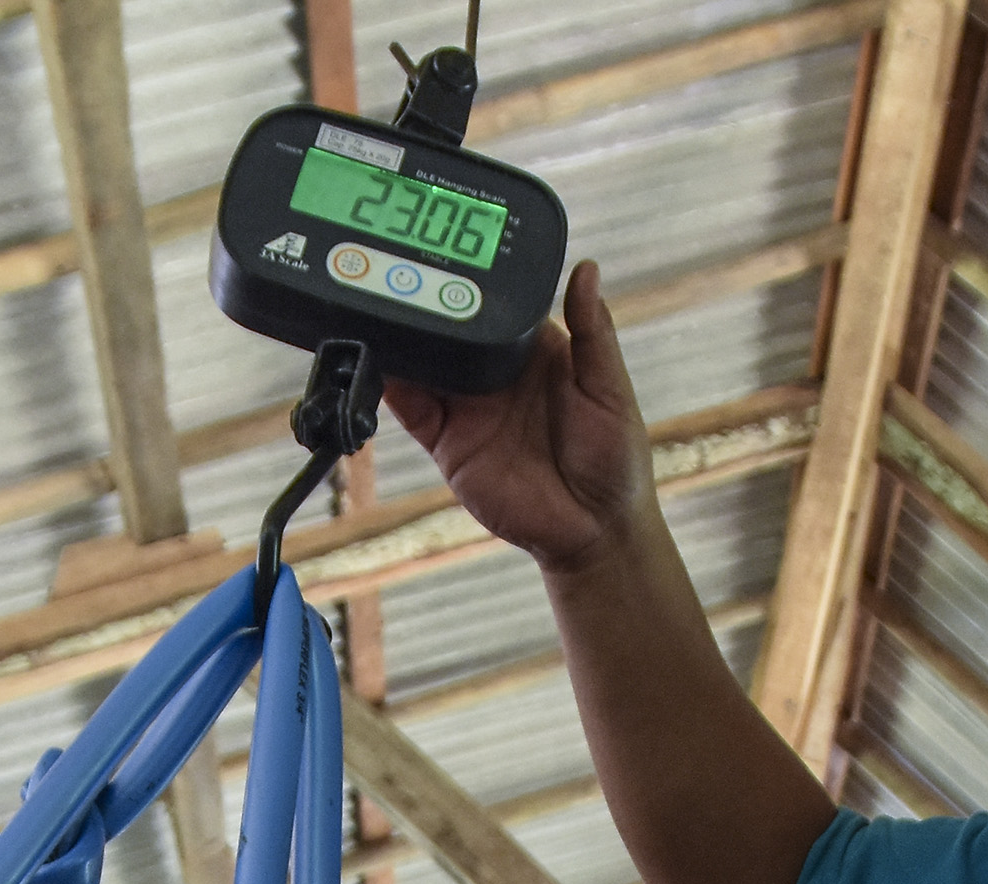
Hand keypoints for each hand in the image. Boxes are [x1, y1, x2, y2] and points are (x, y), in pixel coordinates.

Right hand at [384, 262, 650, 573]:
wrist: (592, 532)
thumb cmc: (614, 459)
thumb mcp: (609, 388)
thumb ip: (593, 332)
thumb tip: (586, 268)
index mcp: (534, 348)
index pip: (494, 302)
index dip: (472, 276)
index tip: (447, 246)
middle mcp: (495, 372)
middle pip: (451, 327)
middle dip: (423, 301)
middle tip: (393, 267)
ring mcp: (467, 406)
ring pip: (424, 362)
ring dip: (401, 337)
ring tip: (374, 305)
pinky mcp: (446, 442)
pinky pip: (411, 408)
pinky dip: (389, 385)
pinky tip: (373, 360)